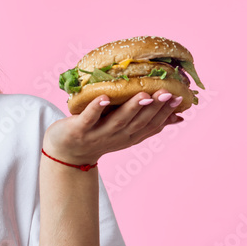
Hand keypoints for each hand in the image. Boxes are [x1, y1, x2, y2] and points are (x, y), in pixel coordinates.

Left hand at [42, 89, 183, 165]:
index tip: (180, 99)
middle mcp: (116, 137)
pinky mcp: (78, 131)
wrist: (66, 152)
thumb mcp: (127, 132)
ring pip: (117, 121)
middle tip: (168, 93)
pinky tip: (104, 98)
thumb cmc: (99, 135)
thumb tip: (180, 117)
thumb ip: (149, 123)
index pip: (152, 125)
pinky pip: (89, 119)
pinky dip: (96, 109)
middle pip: (138, 123)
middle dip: (154, 108)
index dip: (166, 113)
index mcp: (129, 136)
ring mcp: (97, 135)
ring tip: (144, 95)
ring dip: (131, 108)